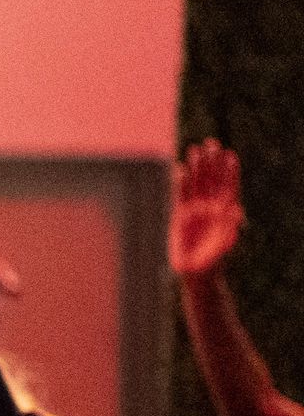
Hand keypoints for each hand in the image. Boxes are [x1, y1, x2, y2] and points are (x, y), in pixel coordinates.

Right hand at [170, 139, 244, 278]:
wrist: (196, 271)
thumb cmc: (212, 260)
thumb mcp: (223, 245)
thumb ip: (230, 228)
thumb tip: (237, 211)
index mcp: (224, 211)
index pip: (228, 185)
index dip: (229, 171)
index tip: (229, 155)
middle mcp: (211, 207)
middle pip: (212, 179)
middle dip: (212, 162)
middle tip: (210, 143)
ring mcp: (195, 209)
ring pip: (196, 183)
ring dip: (196, 167)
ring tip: (194, 149)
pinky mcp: (180, 215)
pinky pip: (179, 194)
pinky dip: (179, 182)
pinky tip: (178, 169)